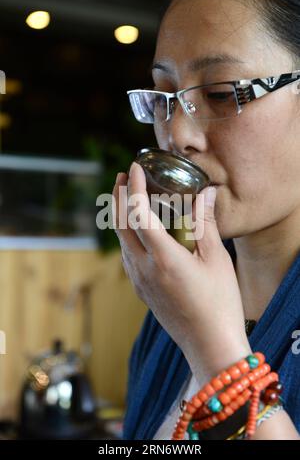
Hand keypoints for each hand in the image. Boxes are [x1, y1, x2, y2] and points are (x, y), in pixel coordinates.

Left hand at [113, 162, 250, 381]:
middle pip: (120, 226)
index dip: (134, 188)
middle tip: (122, 177)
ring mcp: (140, 282)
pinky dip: (127, 236)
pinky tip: (137, 232)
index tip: (134, 167)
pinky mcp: (142, 292)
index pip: (139, 214)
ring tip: (128, 199)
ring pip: (121, 242)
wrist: (209, 346)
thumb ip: (204, 223)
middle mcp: (143, 269)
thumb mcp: (216, 260)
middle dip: (119, 198)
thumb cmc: (219, 304)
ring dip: (120, 217)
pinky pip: (127, 257)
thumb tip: (204, 194)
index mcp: (163, 259)